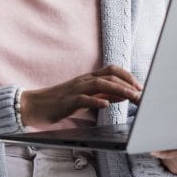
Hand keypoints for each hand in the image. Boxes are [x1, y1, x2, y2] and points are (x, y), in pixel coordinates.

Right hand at [19, 64, 141, 126]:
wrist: (34, 105)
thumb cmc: (60, 102)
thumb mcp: (85, 97)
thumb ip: (102, 95)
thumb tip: (122, 95)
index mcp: (88, 78)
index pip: (113, 70)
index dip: (129, 76)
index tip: (141, 87)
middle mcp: (84, 80)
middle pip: (110, 75)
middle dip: (129, 83)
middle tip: (142, 94)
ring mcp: (75, 89)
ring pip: (100, 84)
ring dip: (119, 90)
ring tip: (132, 97)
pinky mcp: (67, 101)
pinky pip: (83, 99)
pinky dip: (96, 100)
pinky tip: (106, 104)